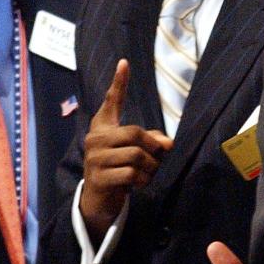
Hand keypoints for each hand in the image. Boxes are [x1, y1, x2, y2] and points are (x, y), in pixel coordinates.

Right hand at [80, 59, 172, 236]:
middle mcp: (95, 139)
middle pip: (136, 133)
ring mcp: (94, 158)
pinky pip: (131, 174)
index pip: (112, 102)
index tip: (124, 63)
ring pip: (137, 156)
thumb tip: (168, 144)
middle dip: (152, 148)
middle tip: (155, 160)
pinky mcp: (98, 178)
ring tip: (146, 175)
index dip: (119, 83)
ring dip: (151, 168)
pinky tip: (138, 185)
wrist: (98, 201)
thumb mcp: (135, 153)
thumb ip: (151, 142)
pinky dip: (143, 181)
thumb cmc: (119, 170)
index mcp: (103, 128)